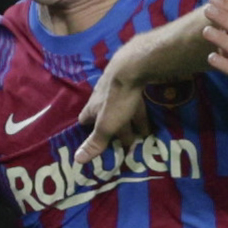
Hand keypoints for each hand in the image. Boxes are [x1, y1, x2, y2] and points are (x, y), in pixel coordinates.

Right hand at [75, 45, 156, 163]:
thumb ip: (95, 142)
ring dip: (130, 123)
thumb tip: (77, 159)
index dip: (89, 131)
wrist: (133, 68)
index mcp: (92, 107)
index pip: (84, 120)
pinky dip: (140, 112)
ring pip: (122, 109)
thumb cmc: (116, 99)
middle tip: (126, 144)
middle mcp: (101, 96)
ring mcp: (117, 88)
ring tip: (142, 137)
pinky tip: (150, 120)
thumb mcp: (106, 125)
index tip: (96, 141)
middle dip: (115, 130)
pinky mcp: (132, 81)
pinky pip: (135, 100)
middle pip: (106, 117)